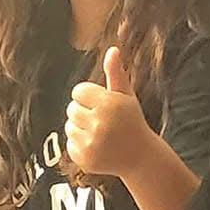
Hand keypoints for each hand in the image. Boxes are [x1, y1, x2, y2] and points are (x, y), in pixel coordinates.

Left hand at [66, 47, 150, 177]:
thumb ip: (116, 73)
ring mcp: (92, 143)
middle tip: (101, 120)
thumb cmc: (131, 121)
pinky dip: (79, 145)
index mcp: (110, 104)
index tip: (100, 104)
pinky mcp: (85, 159)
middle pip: (71, 109)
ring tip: (99, 133)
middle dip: (83, 112)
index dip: (88, 97)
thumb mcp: (126, 97)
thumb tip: (112, 50)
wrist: (140, 157)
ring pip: (68, 127)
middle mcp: (100, 124)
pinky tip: (96, 146)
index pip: (78, 91)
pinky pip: (69, 145)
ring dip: (80, 128)